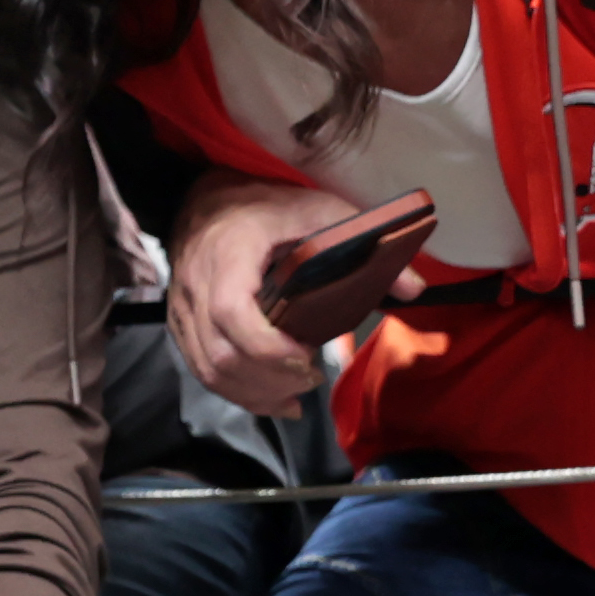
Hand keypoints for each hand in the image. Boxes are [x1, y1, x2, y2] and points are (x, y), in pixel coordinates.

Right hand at [165, 174, 419, 420]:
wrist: (204, 196)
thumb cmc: (263, 202)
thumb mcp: (318, 209)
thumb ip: (363, 241)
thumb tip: (413, 288)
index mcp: (230, 254)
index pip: (233, 314)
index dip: (269, 348)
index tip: (308, 357)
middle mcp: (197, 287)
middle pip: (222, 355)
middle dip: (270, 379)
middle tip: (311, 377)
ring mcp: (183, 310)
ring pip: (210, 371)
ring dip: (255, 393)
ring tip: (296, 392)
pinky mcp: (181, 326)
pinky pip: (202, 371)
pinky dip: (238, 393)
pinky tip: (273, 399)